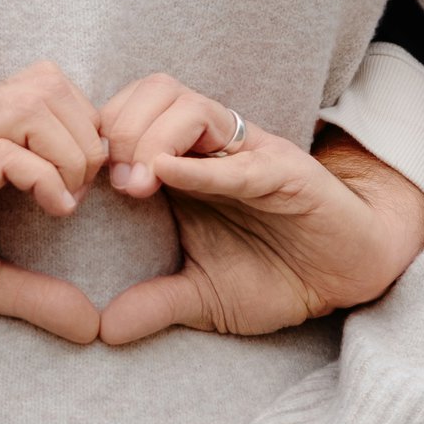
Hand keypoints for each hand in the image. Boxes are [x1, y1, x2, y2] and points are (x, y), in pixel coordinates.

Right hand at [0, 62, 105, 344]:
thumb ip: (33, 295)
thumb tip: (91, 327)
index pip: (47, 84)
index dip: (83, 127)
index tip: (86, 184)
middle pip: (51, 82)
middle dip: (86, 136)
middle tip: (83, 192)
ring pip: (34, 103)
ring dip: (69, 152)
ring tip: (65, 201)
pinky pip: (4, 151)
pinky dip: (43, 177)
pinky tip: (51, 211)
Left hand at [95, 75, 423, 343]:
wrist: (350, 275)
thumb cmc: (279, 273)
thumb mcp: (205, 297)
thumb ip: (156, 305)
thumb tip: (103, 330)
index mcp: (185, 166)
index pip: (129, 115)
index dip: (97, 138)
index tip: (74, 183)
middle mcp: (213, 149)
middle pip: (154, 93)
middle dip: (119, 128)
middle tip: (103, 178)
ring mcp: (249, 154)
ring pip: (191, 107)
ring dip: (152, 138)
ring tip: (134, 183)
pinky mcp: (286, 172)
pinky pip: (240, 159)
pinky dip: (200, 165)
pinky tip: (168, 176)